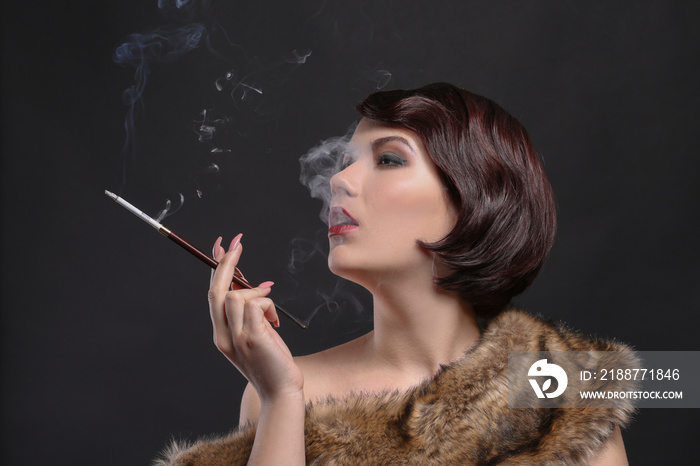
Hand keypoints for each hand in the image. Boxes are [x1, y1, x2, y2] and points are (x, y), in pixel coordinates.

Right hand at [208, 234, 303, 401]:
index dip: (216, 269)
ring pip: (237, 295)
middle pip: (217, 291)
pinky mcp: (252, 338)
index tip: (222, 247)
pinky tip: (275, 323)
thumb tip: (257, 286)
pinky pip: (257, 304)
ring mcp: (236, 338)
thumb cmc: (273, 363)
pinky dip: (268, 305)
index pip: (213, 295)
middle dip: (226, 263)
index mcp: (221, 335)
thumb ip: (251, 313)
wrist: (281, 392)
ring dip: (258, 293)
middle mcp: (222, 336)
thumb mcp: (257, 334)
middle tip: (237, 242)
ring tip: (271, 315)